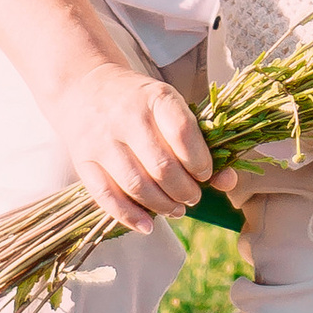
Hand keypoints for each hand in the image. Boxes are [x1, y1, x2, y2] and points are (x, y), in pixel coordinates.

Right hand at [54, 62, 211, 230]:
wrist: (85, 87)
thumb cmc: (139, 102)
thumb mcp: (171, 106)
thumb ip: (200, 141)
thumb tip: (228, 181)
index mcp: (156, 98)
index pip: (183, 133)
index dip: (200, 162)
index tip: (206, 174)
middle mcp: (127, 117)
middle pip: (162, 167)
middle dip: (185, 191)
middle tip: (193, 197)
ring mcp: (102, 141)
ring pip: (137, 186)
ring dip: (163, 206)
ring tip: (177, 209)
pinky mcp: (84, 162)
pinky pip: (106, 197)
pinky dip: (130, 217)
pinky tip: (148, 225)